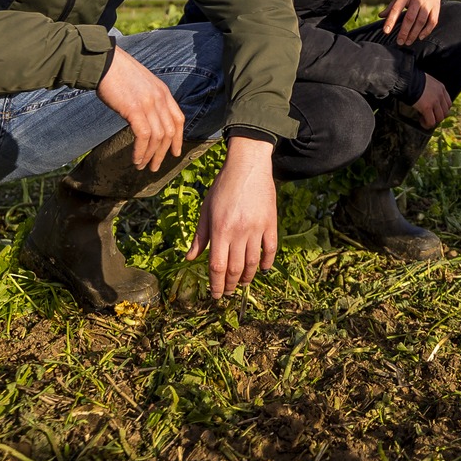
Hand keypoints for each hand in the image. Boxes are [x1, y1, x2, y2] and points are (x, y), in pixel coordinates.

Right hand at [96, 46, 183, 171]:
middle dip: (163, 152)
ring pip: (157, 137)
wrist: (104, 62)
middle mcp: (160, 98)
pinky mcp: (134, 109)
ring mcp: (148, 104)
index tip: (175, 152)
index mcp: (163, 92)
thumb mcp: (142, 84)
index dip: (178, 138)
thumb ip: (148, 99)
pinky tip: (135, 159)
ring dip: (150, 156)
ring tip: (143, 167)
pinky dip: (140, 151)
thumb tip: (145, 117)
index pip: (178, 119)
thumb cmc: (117, 73)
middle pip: (169, 132)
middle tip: (155, 167)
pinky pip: (143, 136)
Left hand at [186, 137, 277, 296]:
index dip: (216, 284)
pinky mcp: (271, 223)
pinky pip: (271, 248)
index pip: (217, 266)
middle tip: (228, 292)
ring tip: (243, 284)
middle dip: (231, 285)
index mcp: (220, 229)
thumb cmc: (223, 186)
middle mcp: (238, 232)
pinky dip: (267, 262)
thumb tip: (190, 258)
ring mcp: (256, 228)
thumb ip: (200, 236)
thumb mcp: (207, 210)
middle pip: (235, 269)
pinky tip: (262, 269)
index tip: (216, 294)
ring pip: (253, 262)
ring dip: (248, 277)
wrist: (248, 166)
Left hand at [382, 0, 442, 46]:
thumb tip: (380, 16)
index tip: (386, 31)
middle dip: (404, 32)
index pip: (396, 9)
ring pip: (421, 22)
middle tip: (399, 42)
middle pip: (410, 18)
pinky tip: (420, 37)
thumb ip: (392, 5)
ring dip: (414, 34)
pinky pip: (432, 22)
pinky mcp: (436, 7)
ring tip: (408, 41)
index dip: (390, 21)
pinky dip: (426, 31)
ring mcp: (428, 3)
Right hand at [413, 72, 452, 128]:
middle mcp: (440, 95)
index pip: (448, 103)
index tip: (435, 111)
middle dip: (438, 116)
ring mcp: (435, 101)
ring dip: (432, 121)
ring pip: (440, 118)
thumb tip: (427, 99)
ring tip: (424, 119)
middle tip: (429, 116)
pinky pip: (431, 122)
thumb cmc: (413, 80)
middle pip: (446, 112)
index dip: (442, 110)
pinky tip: (421, 121)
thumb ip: (431, 90)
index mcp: (441, 87)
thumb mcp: (427, 82)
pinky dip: (427, 124)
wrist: (407, 79)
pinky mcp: (427, 107)